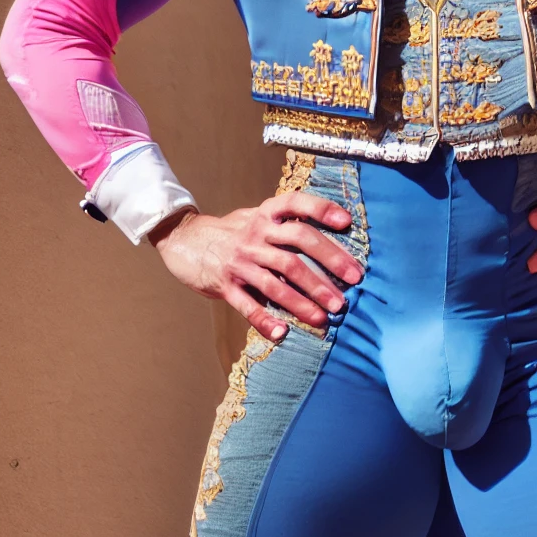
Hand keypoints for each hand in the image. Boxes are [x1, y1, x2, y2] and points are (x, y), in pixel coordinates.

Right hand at [150, 191, 362, 341]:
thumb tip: (333, 243)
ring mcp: (239, 260)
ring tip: (326, 316)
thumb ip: (286, 226)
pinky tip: (282, 333)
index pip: (296, 204)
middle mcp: (254, 234)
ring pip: (277, 280)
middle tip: (352, 284)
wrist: (183, 239)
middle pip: (297, 245)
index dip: (322, 210)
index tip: (347, 223)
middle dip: (328, 264)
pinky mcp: (224, 284)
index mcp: (265, 215)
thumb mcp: (257, 219)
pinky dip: (264, 320)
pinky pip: (247, 305)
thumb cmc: (232, 232)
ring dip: (304, 300)